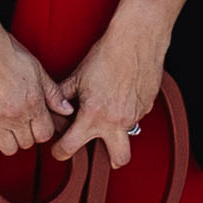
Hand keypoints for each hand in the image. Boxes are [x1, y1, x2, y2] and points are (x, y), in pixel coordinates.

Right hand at [0, 12, 62, 167]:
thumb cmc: (8, 52)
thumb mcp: (38, 70)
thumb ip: (53, 93)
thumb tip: (67, 111)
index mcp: (32, 105)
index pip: (44, 135)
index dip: (43, 130)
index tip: (38, 123)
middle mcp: (13, 117)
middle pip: (26, 143)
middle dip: (26, 135)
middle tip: (21, 122)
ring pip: (6, 148)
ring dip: (7, 141)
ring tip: (5, 129)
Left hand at [47, 14, 174, 165]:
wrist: (135, 41)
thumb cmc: (106, 56)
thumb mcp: (78, 77)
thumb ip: (63, 96)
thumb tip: (55, 108)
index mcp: (94, 116)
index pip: (71, 146)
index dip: (60, 151)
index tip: (59, 149)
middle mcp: (116, 121)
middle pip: (118, 159)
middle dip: (110, 161)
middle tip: (100, 151)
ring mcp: (134, 115)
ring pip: (128, 134)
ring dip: (119, 129)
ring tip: (111, 111)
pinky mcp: (147, 106)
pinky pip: (137, 116)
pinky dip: (128, 111)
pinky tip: (122, 94)